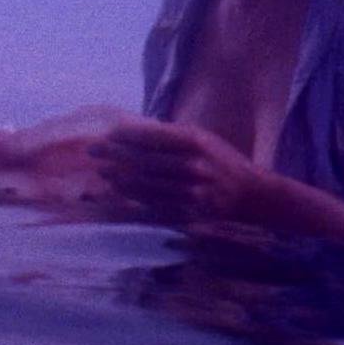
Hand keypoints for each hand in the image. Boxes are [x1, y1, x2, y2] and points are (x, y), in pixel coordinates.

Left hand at [90, 119, 264, 226]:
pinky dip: (133, 198)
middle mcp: (192, 166)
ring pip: (144, 184)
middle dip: (113, 154)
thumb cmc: (221, 161)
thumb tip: (131, 132)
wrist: (250, 194)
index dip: (124, 135)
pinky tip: (120, 192)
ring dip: (118, 177)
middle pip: (142, 160)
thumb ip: (171, 135)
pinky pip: (153, 206)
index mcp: (195, 142)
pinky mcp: (188, 212)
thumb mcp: (203, 138)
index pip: (150, 136)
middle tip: (93, 151)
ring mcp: (190, 192)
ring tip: (103, 171)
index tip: (108, 134)